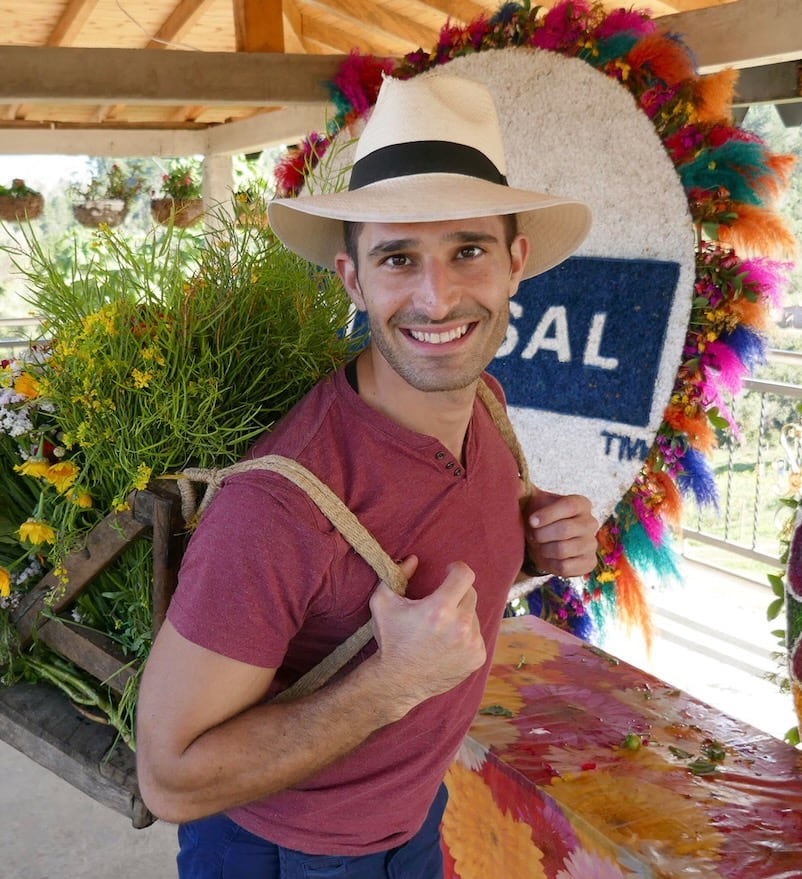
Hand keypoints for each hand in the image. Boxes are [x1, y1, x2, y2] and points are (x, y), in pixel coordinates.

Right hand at [369, 556, 485, 707]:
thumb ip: (397, 574)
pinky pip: (477, 635)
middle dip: (456, 593)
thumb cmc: (390, 638)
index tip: (448, 572)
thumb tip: (414, 559)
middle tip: (440, 602)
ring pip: (473, 614)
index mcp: (439, 609)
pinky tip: (447, 643)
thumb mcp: (383, 601)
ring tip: (440, 628)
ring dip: (460, 614)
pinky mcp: (477, 657)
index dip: (456, 568)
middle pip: (470, 593)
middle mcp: (460, 626)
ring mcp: (471, 643)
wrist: (397, 681)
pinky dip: (465, 635)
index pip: (465, 574)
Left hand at [523, 487, 597, 577]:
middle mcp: (590, 522)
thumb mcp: (530, 499)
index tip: (531, 521)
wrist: (542, 540)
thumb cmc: (537, 515)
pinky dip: (550, 564)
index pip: (569, 506)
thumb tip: (514, 483)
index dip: (548, 514)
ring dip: (543, 549)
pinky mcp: (589, 563)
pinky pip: (566, 567)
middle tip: (533, 535)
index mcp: (580, 503)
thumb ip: (521, 488)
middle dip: (541, 534)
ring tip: (539, 545)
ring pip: (563, 550)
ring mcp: (591, 544)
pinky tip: (548, 557)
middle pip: (565, 529)